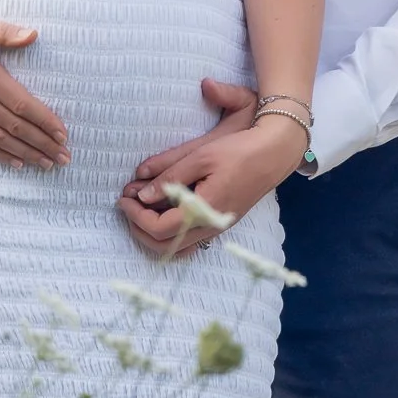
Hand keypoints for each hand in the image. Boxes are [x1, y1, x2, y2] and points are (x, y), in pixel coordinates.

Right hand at [0, 4, 68, 171]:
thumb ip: (4, 31)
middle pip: (15, 127)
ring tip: (48, 164)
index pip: (22, 104)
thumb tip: (34, 35)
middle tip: (65, 157)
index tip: (63, 134)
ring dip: (26, 153)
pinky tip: (15, 162)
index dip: (45, 121)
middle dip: (43, 143)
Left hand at [116, 103, 304, 260]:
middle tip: (126, 205)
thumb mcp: (201, 157)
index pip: (160, 228)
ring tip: (140, 210)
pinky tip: (163, 213)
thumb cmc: (239, 150)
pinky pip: (189, 240)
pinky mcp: (221, 222)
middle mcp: (211, 227)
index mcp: (204, 211)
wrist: (275, 153)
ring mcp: (217, 228)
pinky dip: (170, 233)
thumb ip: (171, 178)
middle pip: (165, 245)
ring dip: (153, 233)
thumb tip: (143, 196)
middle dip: (139, 229)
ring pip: (177, 247)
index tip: (123, 198)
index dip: (136, 216)